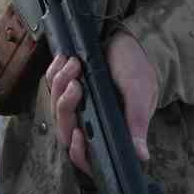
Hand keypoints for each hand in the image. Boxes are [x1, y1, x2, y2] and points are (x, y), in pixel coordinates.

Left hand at [46, 33, 158, 175]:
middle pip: (67, 131)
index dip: (80, 152)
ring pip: (56, 109)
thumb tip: (141, 155)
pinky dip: (54, 73)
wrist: (123, 37)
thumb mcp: (140, 91)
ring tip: (74, 64)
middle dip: (66, 107)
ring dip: (60, 86)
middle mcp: (92, 122)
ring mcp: (78, 106)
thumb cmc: (136, 66)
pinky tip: (64, 61)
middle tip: (76, 84)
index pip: (90, 156)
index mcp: (112, 130)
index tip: (77, 134)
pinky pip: (51, 88)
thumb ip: (138, 122)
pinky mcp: (66, 89)